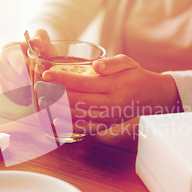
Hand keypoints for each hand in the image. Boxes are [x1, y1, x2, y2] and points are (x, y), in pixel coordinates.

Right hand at [0, 29, 55, 105]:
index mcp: (7, 49)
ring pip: (16, 90)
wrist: (36, 58)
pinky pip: (15, 98)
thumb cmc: (39, 48)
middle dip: (31, 81)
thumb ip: (40, 37)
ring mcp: (0, 77)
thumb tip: (35, 41)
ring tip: (40, 87)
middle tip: (42, 81)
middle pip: (16, 78)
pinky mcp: (3, 89)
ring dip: (30, 91)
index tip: (39, 71)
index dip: (30, 69)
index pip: (17, 62)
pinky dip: (26, 98)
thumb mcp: (42, 39)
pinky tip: (34, 93)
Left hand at [41, 54, 181, 131]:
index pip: (83, 83)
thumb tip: (96, 66)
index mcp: (114, 86)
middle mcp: (110, 104)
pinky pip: (85, 128)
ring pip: (79, 115)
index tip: (47, 74)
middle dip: (55, 94)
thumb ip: (112, 64)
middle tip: (39, 87)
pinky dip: (70, 126)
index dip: (63, 79)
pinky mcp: (106, 125)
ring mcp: (107, 117)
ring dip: (58, 110)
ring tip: (43, 101)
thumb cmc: (136, 76)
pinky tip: (56, 121)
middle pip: (77, 101)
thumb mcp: (128, 62)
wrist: (152, 96)